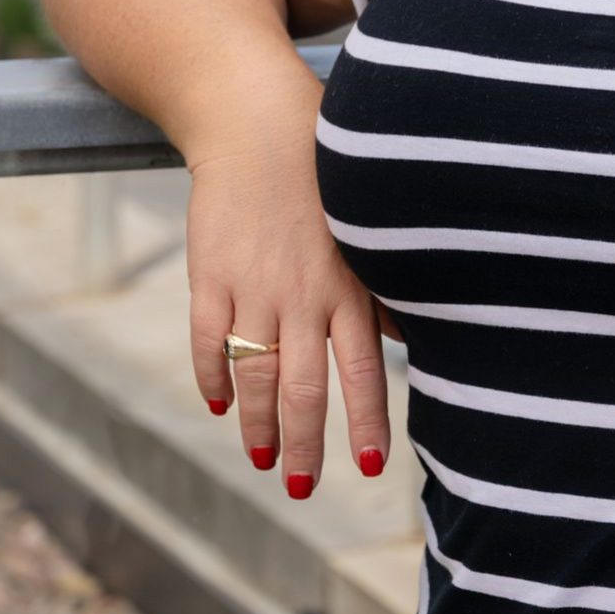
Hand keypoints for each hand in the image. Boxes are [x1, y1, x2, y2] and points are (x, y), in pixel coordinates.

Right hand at [184, 103, 397, 498]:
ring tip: (261, 459)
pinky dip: (212, 375)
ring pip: (253, 373)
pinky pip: (207, 338)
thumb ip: (380, 290)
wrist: (258, 125)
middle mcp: (301, 293)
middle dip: (303, 445)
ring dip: (257, 425)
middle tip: (303, 488)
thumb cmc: (325, 179)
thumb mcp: (363, 233)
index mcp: (347, 287)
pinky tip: (220, 403)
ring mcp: (251, 286)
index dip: (364, 422)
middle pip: (301, 387)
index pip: (360, 370)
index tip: (368, 469)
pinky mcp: (209, 274)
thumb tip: (407, 340)